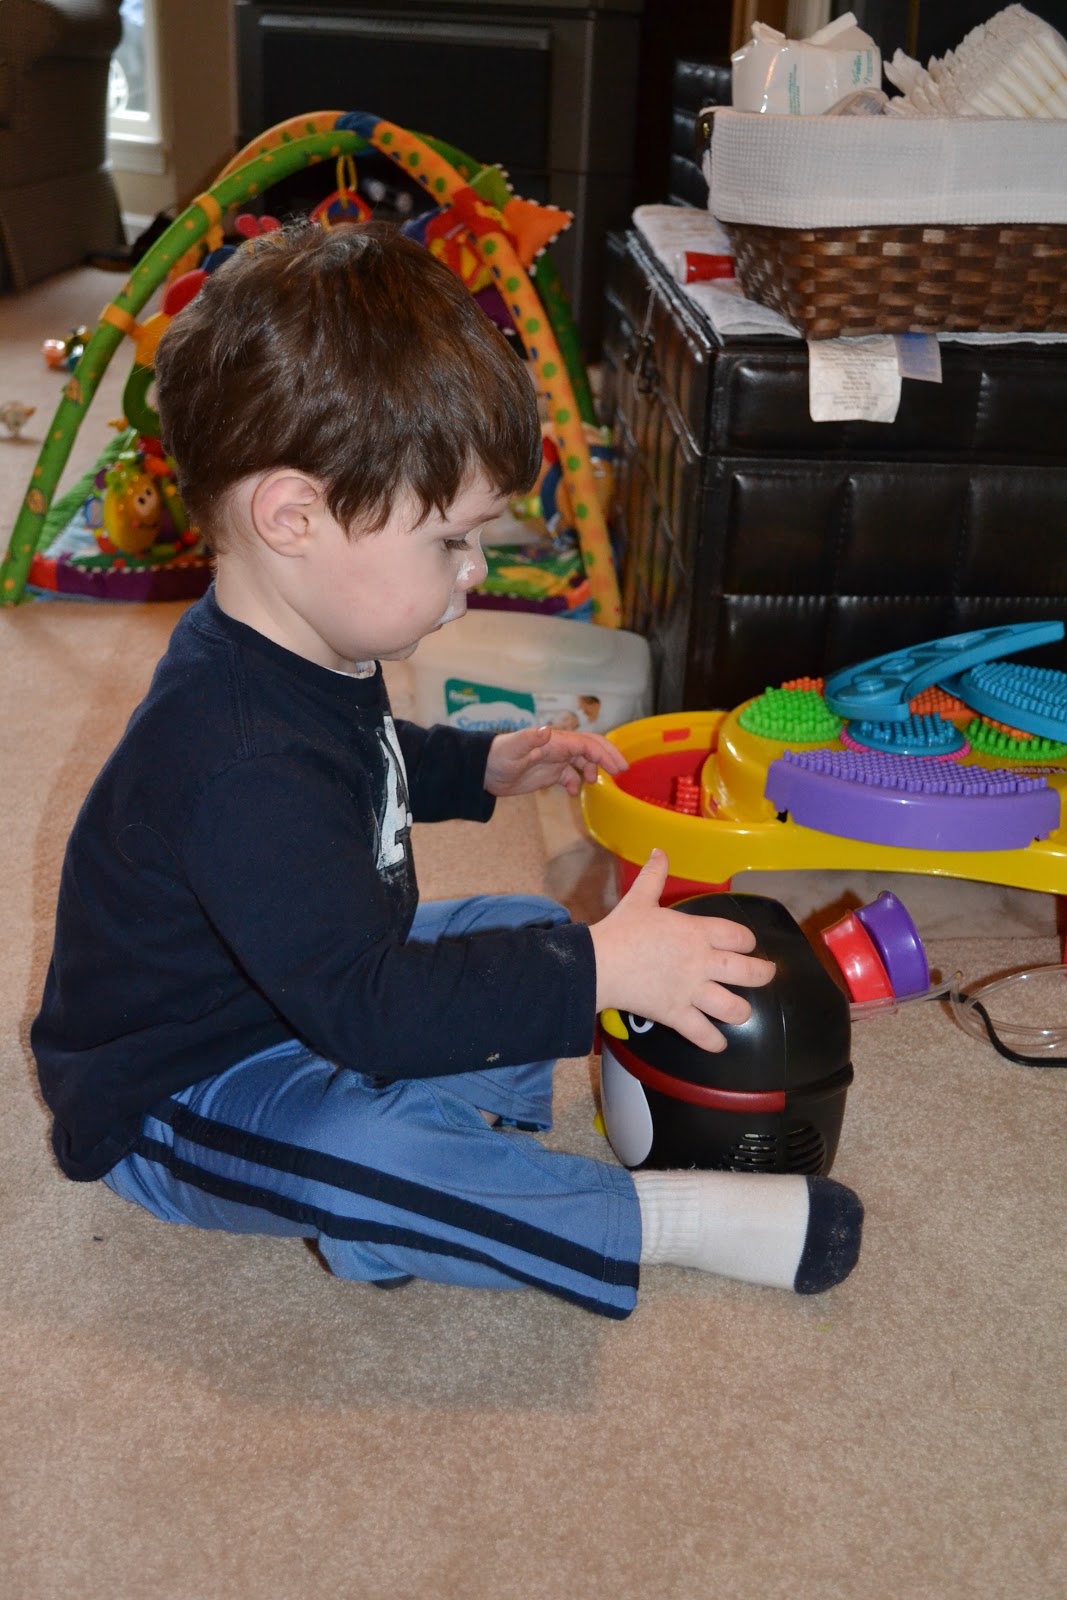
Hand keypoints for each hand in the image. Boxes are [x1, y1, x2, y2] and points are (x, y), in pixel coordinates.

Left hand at [484, 724, 628, 798]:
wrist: (482, 770)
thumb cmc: (497, 757)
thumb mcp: (513, 749)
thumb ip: (531, 739)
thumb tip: (547, 730)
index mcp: (555, 741)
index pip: (586, 744)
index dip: (604, 754)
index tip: (617, 768)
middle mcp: (558, 748)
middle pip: (590, 747)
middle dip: (608, 756)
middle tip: (622, 771)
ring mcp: (554, 760)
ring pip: (582, 761)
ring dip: (593, 769)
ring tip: (596, 783)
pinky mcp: (548, 772)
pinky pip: (569, 775)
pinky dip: (575, 783)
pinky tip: (574, 793)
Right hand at [589, 850, 775, 1051]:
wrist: (598, 963)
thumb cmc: (620, 930)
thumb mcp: (640, 898)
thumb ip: (654, 875)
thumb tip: (659, 850)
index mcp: (696, 932)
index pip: (740, 936)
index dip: (748, 941)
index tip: (746, 945)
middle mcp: (701, 962)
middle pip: (750, 972)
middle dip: (763, 974)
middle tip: (764, 975)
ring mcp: (691, 991)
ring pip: (734, 1007)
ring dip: (741, 1011)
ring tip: (740, 1011)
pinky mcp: (676, 1015)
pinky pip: (703, 1035)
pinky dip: (714, 1042)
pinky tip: (718, 1042)